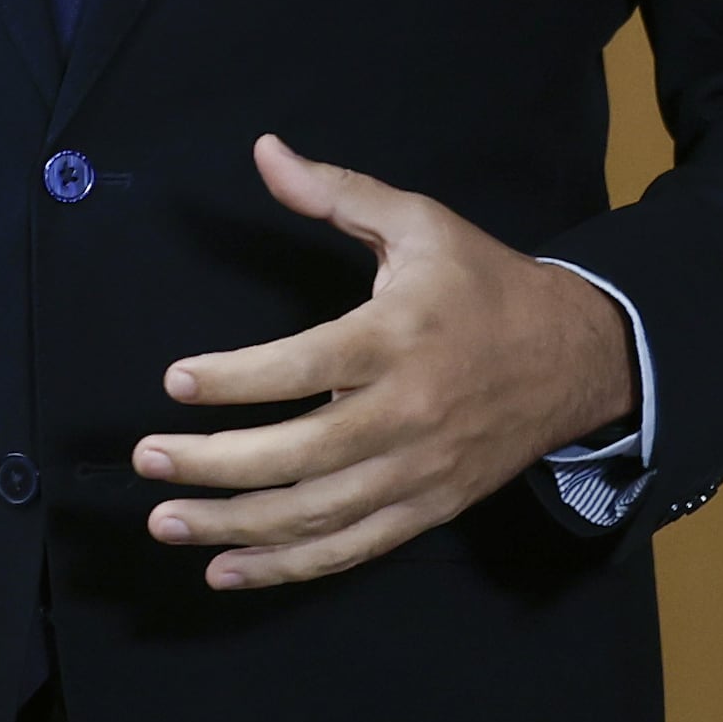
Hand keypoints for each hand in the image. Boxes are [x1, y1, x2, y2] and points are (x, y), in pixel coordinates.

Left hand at [130, 135, 637, 590]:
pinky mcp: (427, 509)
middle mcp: (407, 413)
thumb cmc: (483, 285)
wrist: (574, 357)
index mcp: (398, 338)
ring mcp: (418, 471)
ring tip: (166, 521)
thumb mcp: (419, 223)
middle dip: (213, 463)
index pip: (303, 367)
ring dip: (233, 526)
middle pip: (297, 454)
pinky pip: (348, 550)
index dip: (234, 379)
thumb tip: (266, 152)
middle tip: (148, 459)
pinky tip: (226, 569)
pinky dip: (285, 568)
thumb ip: (337, 194)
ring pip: (314, 515)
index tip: (175, 382)